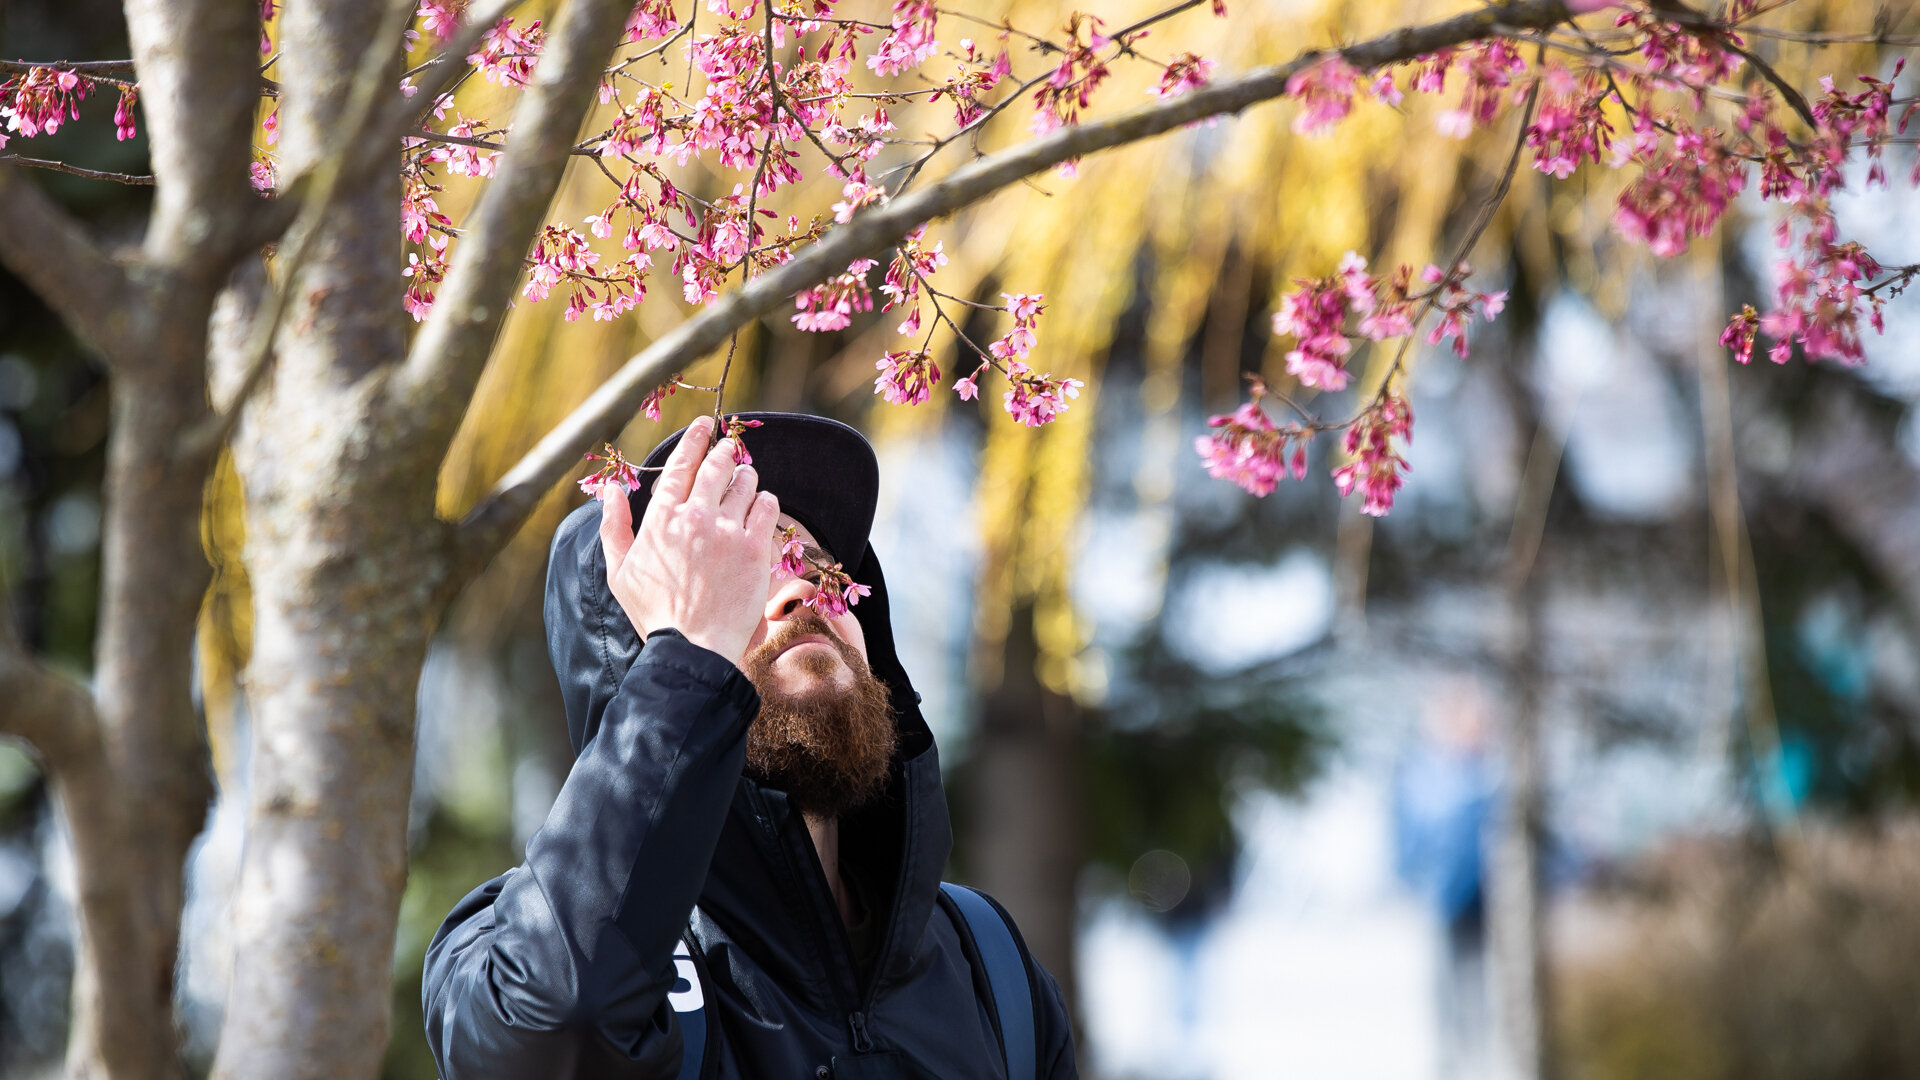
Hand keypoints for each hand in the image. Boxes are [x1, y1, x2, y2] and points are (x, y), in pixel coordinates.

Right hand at [599, 415, 780, 667]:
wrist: (691, 648)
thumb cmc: (654, 614)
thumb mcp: (619, 572)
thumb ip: (614, 527)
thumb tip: (611, 491)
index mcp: (661, 519)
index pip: (680, 465)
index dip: (693, 439)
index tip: (703, 425)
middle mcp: (694, 517)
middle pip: (715, 465)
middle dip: (724, 449)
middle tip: (729, 444)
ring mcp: (727, 531)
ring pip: (744, 482)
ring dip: (746, 475)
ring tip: (745, 478)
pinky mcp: (754, 548)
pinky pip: (767, 506)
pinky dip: (765, 500)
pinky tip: (761, 505)